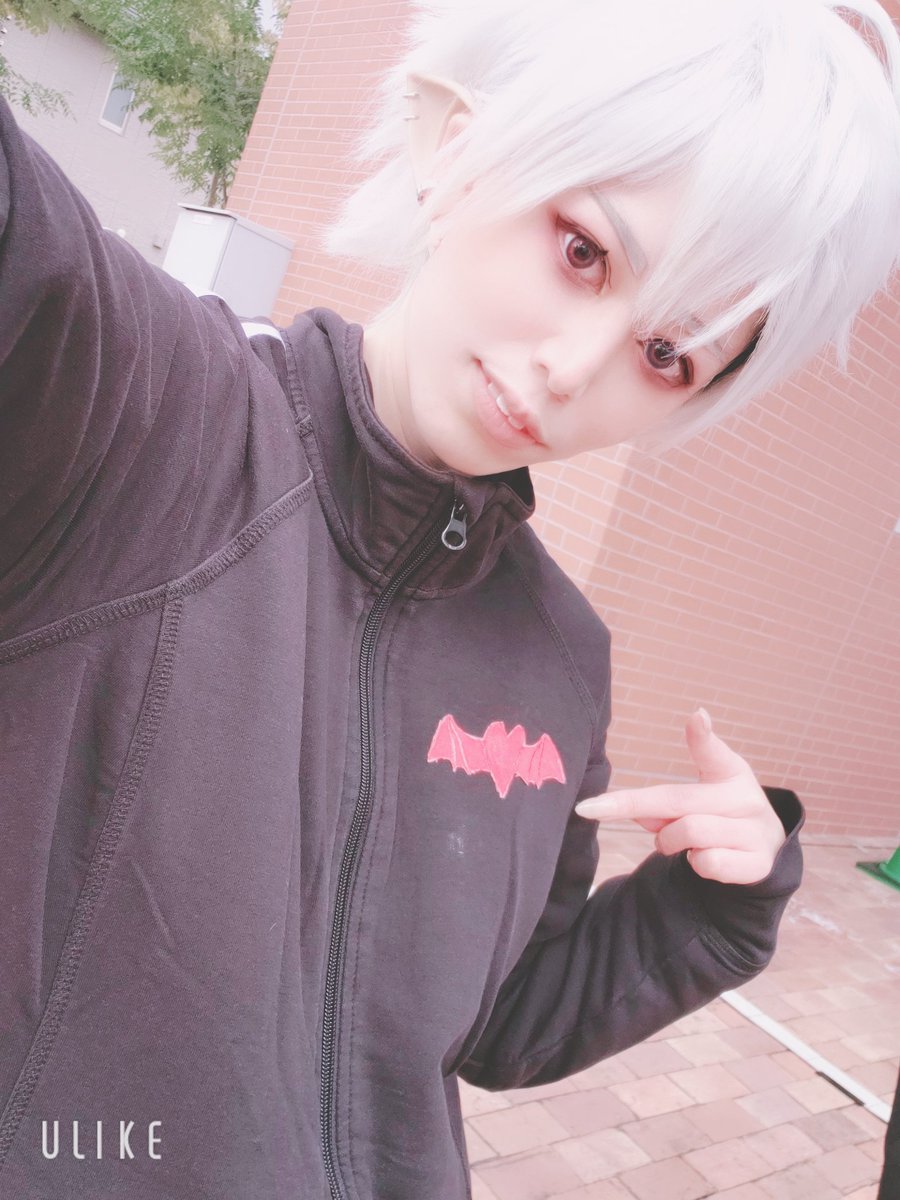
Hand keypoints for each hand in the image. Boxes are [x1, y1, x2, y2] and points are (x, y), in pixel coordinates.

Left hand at [574, 708, 786, 884]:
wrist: (765, 846)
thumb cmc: (720, 811)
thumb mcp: (698, 796)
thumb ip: (666, 802)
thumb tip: (640, 814)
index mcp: (730, 772)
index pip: (713, 753)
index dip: (702, 734)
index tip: (697, 716)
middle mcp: (746, 798)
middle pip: (676, 800)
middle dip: (628, 805)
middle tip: (596, 809)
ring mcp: (755, 831)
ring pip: (689, 832)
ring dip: (668, 841)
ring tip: (675, 841)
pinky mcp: (759, 864)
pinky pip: (708, 863)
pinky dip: (695, 863)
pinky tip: (702, 857)